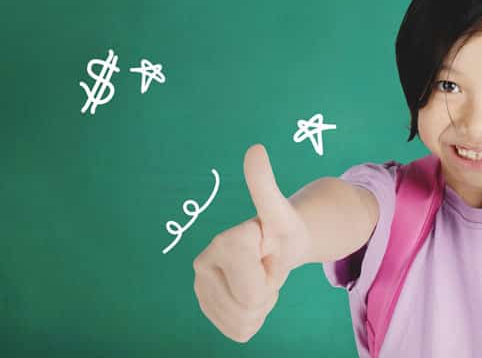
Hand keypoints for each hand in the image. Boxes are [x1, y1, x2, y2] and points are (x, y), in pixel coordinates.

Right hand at [192, 144, 312, 341]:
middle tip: (266, 268)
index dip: (272, 278)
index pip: (255, 291)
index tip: (268, 254)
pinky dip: (252, 318)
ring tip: (260, 277)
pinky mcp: (205, 307)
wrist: (276, 246)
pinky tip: (251, 292)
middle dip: (267, 294)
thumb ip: (265, 184)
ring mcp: (200, 289)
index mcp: (222, 244)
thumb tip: (255, 149)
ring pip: (243, 324)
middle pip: (248, 309)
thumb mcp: (281, 210)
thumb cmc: (281, 228)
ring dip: (261, 306)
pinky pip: (238, 332)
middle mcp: (202, 265)